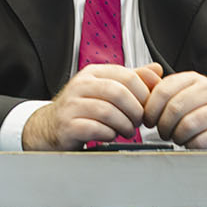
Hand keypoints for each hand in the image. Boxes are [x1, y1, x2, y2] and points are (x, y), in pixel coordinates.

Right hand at [22, 63, 158, 151]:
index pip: (128, 76)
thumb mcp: (106, 88)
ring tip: (126, 131)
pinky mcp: (68, 125)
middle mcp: (80, 85)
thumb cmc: (82, 108)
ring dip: (124, 126)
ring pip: (108, 112)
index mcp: (93, 73)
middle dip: (135, 111)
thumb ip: (132, 79)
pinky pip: (96, 129)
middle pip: (119, 93)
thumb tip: (156, 70)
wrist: (50, 126)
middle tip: (137, 122)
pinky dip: (109, 135)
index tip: (146, 107)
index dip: (144, 94)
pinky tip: (109, 135)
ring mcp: (72, 105)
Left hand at [142, 70, 206, 149]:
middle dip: (162, 125)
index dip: (150, 109)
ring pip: (187, 125)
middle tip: (163, 131)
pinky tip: (191, 143)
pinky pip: (200, 141)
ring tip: (177, 137)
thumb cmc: (202, 110)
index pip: (163, 91)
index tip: (148, 119)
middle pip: (174, 109)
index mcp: (193, 79)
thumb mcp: (181, 93)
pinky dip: (190, 145)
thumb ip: (160, 88)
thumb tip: (143, 76)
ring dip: (176, 136)